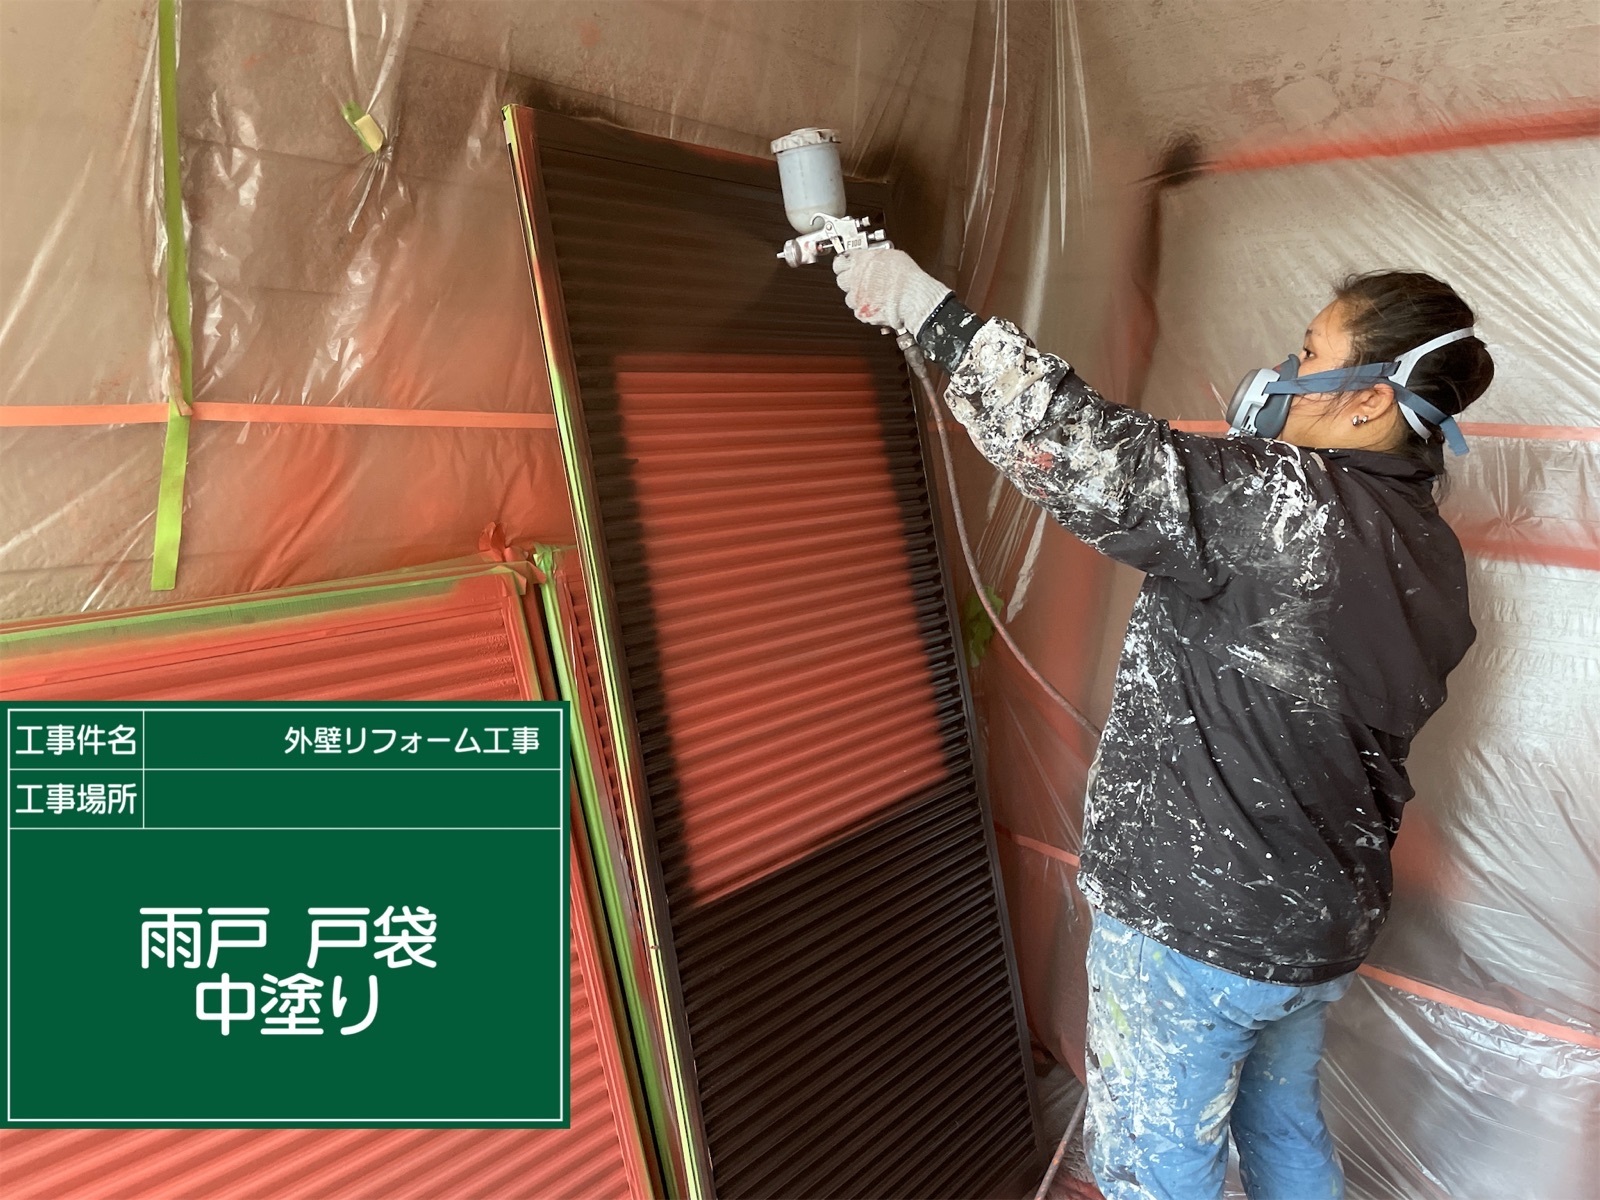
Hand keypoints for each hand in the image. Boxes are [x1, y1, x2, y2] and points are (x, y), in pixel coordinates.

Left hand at [833, 248, 951, 335]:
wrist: (911, 297)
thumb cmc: (906, 276)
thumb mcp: (891, 255)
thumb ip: (875, 257)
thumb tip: (874, 258)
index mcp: (859, 261)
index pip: (839, 262)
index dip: (843, 264)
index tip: (846, 265)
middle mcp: (854, 279)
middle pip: (841, 280)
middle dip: (850, 280)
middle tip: (861, 280)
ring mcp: (856, 297)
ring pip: (849, 298)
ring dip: (858, 296)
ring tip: (872, 294)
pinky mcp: (862, 313)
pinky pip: (859, 311)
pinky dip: (866, 309)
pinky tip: (877, 304)